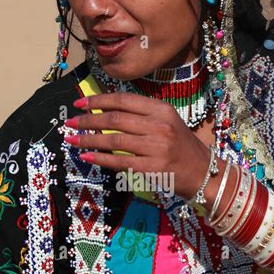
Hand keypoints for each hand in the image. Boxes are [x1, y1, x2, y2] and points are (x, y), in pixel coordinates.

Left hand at [64, 92, 210, 200]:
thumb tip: (104, 111)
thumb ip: (140, 115)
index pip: (123, 100)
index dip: (98, 101)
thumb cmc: (180, 146)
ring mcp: (156, 148)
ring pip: (114, 140)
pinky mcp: (151, 169)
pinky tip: (87, 156)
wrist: (203, 173)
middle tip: (70, 122)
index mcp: (161, 110)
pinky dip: (100, 159)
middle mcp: (159, 126)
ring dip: (89, 139)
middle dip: (88, 120)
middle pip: (115, 119)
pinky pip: (119, 162)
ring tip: (72, 139)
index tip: (80, 104)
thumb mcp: (166, 122)